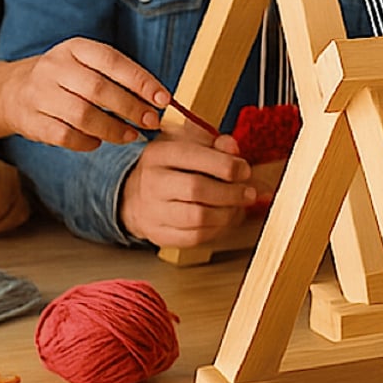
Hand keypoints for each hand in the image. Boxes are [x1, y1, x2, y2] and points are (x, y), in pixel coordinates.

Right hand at [0, 38, 168, 149]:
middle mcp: (54, 67)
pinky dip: (87, 142)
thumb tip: (158, 101)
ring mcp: (39, 94)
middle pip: (98, 90)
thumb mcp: (87, 65)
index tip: (163, 99)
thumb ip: (119, 78)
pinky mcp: (30, 120)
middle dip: (131, 108)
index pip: (112, 61)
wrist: (11, 90)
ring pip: (82, 115)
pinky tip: (99, 142)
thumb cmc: (66, 79)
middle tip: (152, 121)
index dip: (141, 81)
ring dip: (113, 129)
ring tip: (131, 135)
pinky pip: (64, 136)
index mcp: (74, 48)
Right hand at [119, 121, 254, 246]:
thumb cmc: (170, 169)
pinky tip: (224, 219)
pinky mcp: (159, 235)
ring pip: (198, 217)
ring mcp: (152, 211)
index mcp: (160, 154)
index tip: (245, 171)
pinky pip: (195, 237)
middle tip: (248, 193)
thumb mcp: (189, 146)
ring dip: (227, 213)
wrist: (134, 196)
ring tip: (237, 206)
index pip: (195, 157)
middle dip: (231, 192)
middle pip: (197, 189)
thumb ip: (214, 145)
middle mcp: (152, 182)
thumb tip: (232, 146)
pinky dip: (217, 229)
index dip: (227, 165)